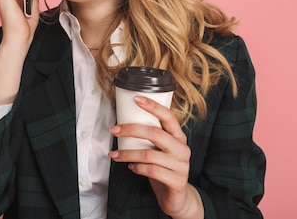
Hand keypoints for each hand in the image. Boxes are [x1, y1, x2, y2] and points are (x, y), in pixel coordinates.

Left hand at [108, 96, 203, 218]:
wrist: (178, 198)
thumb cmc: (164, 169)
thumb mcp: (160, 150)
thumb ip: (150, 138)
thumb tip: (123, 124)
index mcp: (178, 137)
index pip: (168, 117)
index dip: (153, 106)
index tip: (136, 99)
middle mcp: (182, 148)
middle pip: (155, 133)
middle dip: (131, 129)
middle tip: (113, 130)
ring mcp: (181, 165)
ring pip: (149, 154)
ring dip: (128, 153)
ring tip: (115, 155)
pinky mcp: (177, 181)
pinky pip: (153, 171)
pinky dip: (138, 168)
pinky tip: (131, 167)